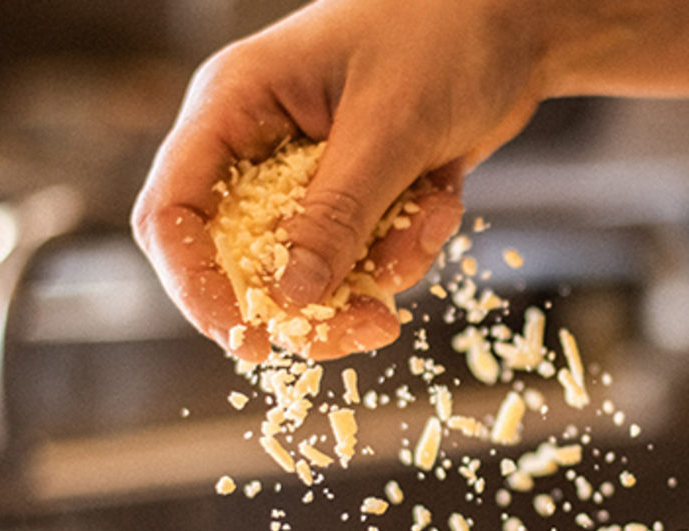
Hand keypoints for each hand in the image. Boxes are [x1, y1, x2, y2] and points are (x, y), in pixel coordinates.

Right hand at [132, 0, 546, 360]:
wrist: (517, 18)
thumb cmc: (445, 32)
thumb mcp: (390, 126)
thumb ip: (337, 214)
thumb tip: (291, 298)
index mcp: (234, 105)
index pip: (171, 213)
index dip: (195, 286)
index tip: (246, 339)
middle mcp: (255, 146)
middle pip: (240, 264)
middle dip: (308, 304)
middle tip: (370, 328)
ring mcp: (303, 176)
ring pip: (307, 275)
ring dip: (375, 271)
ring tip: (434, 217)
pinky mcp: (350, 198)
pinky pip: (357, 261)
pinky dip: (404, 251)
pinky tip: (442, 201)